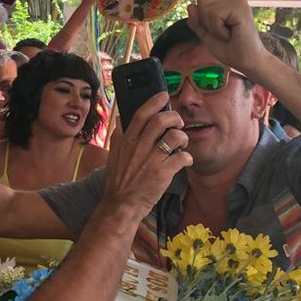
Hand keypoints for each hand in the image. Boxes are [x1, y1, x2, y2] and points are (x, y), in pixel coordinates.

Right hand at [104, 93, 191, 212]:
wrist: (121, 205)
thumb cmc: (118, 181)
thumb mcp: (113, 155)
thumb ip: (117, 135)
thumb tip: (118, 118)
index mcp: (127, 140)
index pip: (141, 114)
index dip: (154, 101)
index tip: (164, 95)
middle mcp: (139, 146)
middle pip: (161, 121)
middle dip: (174, 118)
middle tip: (178, 123)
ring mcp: (152, 159)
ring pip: (174, 137)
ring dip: (182, 137)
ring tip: (181, 144)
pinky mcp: (163, 173)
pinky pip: (182, 157)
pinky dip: (187, 157)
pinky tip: (184, 160)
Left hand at [185, 0, 269, 73]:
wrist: (246, 60)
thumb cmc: (228, 47)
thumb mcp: (205, 34)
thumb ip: (196, 21)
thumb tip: (191, 6)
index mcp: (222, 1)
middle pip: (200, 0)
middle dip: (204, 20)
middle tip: (221, 32)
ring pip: (205, 6)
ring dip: (211, 26)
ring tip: (227, 32)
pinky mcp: (239, 6)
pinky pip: (214, 15)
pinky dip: (217, 28)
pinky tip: (230, 32)